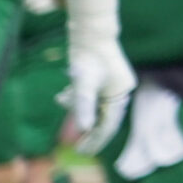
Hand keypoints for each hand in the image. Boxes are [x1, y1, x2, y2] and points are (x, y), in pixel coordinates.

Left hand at [64, 0, 137, 148]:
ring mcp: (112, 84)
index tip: (83, 152)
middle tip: (77, 147)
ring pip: (95, 106)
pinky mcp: (103, 77)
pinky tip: (62, 95)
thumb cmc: (87, 56)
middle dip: (88, 130)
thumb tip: (83, 128)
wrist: (89, 30)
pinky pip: (91, 96)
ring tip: (62, 101)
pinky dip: (77, 98)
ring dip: (78, 109)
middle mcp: (119, 90)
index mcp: (120, 94)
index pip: (109, 124)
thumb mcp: (83, 83)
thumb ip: (83, 106)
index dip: (96, 140)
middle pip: (104, 118)